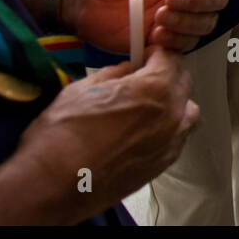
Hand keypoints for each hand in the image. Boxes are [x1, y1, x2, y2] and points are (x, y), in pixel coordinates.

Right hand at [12, 49, 198, 220]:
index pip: (172, 58)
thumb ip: (114, 74)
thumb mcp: (84, 89)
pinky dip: (166, 129)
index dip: (157, 53)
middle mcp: (171, 115)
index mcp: (155, 89)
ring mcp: (170, 143)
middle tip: (141, 79)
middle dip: (165, 76)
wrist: (51, 185)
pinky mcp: (162, 165)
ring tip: (145, 107)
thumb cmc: (62, 136)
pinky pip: (176, 138)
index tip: (145, 56)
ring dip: (172, 104)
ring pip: (186, 113)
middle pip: (182, 84)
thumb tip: (127, 70)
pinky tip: (141, 132)